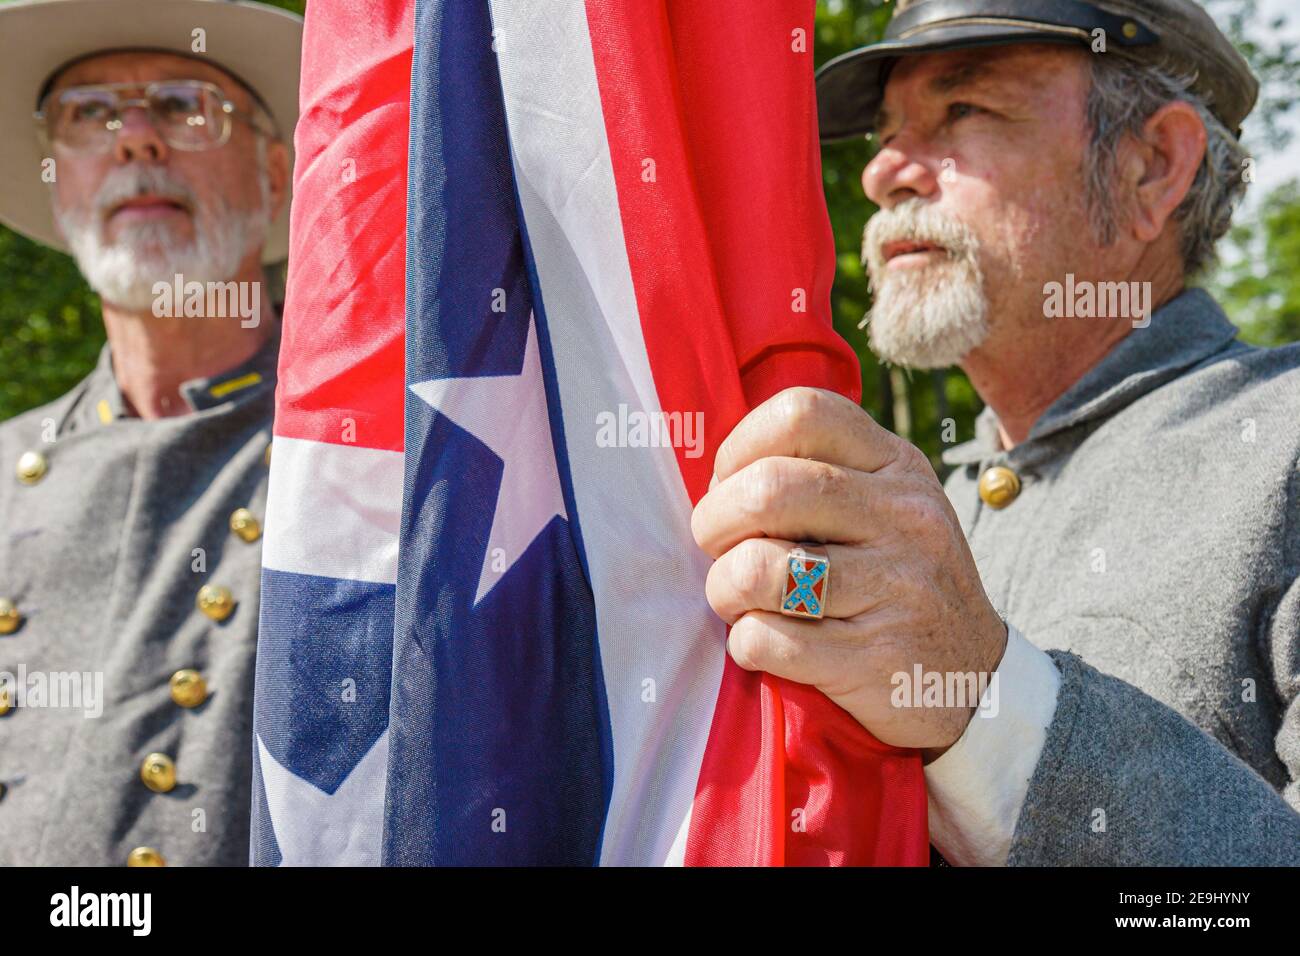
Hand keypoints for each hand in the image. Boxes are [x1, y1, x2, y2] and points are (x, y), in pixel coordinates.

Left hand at [691, 387, 1007, 755]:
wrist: (977, 680)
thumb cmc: (900, 583)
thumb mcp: (886, 508)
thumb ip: (818, 477)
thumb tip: (717, 482)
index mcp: (898, 466)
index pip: (801, 414)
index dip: (739, 447)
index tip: (729, 485)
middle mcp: (905, 517)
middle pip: (768, 488)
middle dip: (714, 522)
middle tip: (717, 548)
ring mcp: (897, 588)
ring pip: (759, 568)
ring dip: (724, 589)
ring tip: (738, 601)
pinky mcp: (876, 659)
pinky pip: (768, 640)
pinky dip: (747, 644)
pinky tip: (765, 644)